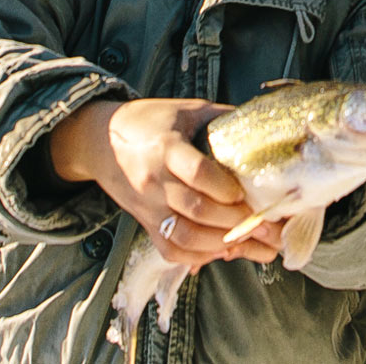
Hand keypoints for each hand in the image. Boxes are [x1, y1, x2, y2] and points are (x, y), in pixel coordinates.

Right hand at [48, 98, 281, 268]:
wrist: (101, 139)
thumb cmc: (150, 120)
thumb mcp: (187, 109)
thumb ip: (223, 118)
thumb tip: (264, 126)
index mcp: (166, 147)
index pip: (197, 172)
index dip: (224, 187)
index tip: (244, 192)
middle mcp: (155, 181)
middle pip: (196, 210)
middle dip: (234, 221)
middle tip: (264, 224)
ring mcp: (148, 207)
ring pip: (184, 237)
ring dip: (221, 243)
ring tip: (250, 240)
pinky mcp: (145, 223)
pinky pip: (170, 250)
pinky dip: (198, 256)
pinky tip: (221, 249)